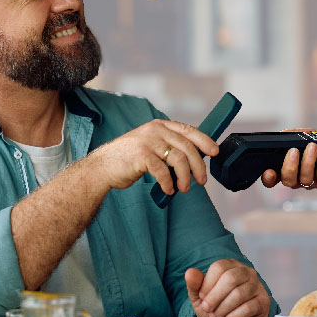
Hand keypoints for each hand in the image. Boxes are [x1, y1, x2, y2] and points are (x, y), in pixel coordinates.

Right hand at [94, 120, 218, 195]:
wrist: (102, 167)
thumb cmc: (128, 160)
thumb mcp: (150, 146)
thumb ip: (168, 146)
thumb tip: (194, 159)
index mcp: (160, 125)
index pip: (188, 130)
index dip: (205, 141)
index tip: (215, 152)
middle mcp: (155, 130)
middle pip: (187, 147)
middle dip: (198, 165)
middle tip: (202, 180)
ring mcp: (147, 141)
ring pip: (178, 159)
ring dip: (185, 177)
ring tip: (184, 189)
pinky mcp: (141, 155)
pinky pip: (162, 171)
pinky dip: (168, 183)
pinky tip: (169, 190)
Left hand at [185, 260, 270, 316]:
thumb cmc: (216, 307)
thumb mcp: (200, 297)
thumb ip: (195, 284)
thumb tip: (190, 272)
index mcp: (231, 266)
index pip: (219, 267)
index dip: (207, 284)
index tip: (202, 298)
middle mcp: (246, 272)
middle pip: (230, 278)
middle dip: (215, 296)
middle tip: (207, 309)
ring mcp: (257, 286)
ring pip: (239, 293)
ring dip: (223, 308)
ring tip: (216, 316)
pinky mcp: (263, 301)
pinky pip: (248, 307)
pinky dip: (233, 316)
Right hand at [260, 129, 316, 190]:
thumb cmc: (315, 141)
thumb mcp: (302, 136)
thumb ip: (291, 135)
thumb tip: (283, 133)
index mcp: (286, 170)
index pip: (272, 180)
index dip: (268, 179)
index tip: (269, 170)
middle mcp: (296, 179)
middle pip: (288, 181)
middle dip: (290, 166)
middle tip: (294, 150)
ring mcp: (311, 182)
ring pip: (305, 178)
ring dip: (308, 161)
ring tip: (312, 145)